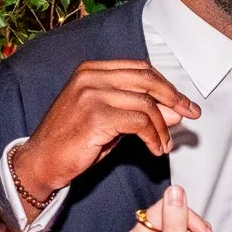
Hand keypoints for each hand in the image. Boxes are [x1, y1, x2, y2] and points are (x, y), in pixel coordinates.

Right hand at [14, 61, 201, 211]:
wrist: (40, 162)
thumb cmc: (72, 142)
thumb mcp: (110, 122)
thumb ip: (138, 112)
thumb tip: (174, 110)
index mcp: (92, 71)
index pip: (140, 70)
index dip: (166, 85)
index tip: (184, 101)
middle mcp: (91, 77)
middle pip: (147, 80)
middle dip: (174, 98)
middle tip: (191, 113)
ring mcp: (92, 94)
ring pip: (146, 104)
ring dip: (163, 127)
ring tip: (166, 144)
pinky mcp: (96, 116)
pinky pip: (139, 123)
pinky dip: (153, 136)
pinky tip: (155, 148)